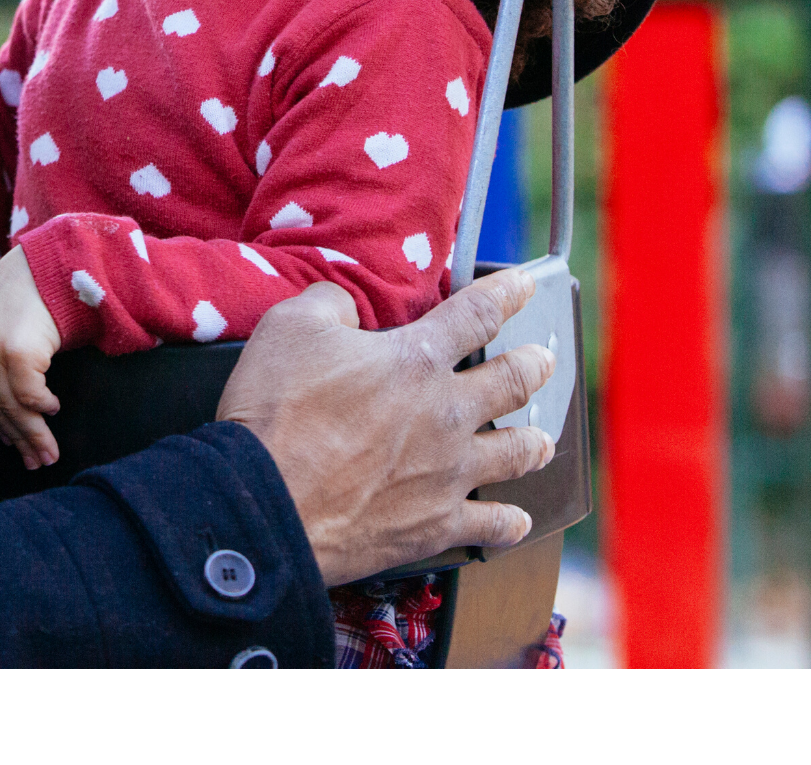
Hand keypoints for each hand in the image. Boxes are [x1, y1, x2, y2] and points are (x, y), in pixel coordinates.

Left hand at [0, 247, 63, 469]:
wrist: (49, 263)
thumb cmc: (25, 296)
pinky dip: (43, 407)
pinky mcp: (14, 351)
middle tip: (37, 461)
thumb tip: (3, 419)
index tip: (12, 446)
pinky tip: (53, 409)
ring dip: (34, 434)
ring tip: (49, 453)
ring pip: (12, 407)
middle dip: (18, 439)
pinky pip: (30, 395)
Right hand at [216, 269, 557, 586]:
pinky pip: (491, 524)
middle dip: (534, 366)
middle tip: (543, 361)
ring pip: (517, 453)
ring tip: (542, 440)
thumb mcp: (290, 327)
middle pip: (513, 382)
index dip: (508, 294)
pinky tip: (517, 521)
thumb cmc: (275, 413)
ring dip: (534, 443)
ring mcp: (447, 472)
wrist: (268, 503)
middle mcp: (446, 413)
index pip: (477, 314)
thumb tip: (346, 303)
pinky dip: (509, 524)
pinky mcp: (436, 524)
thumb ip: (330, 302)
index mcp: (415, 359)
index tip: (526, 286)